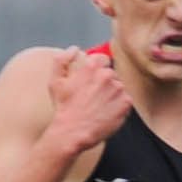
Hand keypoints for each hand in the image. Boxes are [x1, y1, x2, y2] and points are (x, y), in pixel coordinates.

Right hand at [42, 45, 133, 160]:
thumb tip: (74, 48)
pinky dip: (118, 107)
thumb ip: (61, 60)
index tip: (92, 81)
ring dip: (112, 95)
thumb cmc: (63, 107)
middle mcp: (107, 75)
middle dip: (104, 84)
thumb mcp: (55, 81)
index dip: (97, 70)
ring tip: (98, 107)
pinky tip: (106, 113)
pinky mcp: (126, 103)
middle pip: (111, 75)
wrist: (72, 132)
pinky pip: (125, 101)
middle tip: (92, 98)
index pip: (103, 59)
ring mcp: (118, 89)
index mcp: (91, 67)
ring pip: (119, 88)